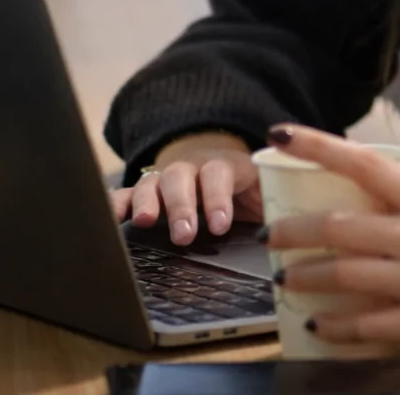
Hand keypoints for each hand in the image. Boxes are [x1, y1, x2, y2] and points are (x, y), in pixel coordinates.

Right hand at [108, 132, 261, 244]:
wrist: (229, 170)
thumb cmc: (252, 192)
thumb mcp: (268, 194)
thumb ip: (274, 204)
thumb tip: (289, 232)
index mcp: (229, 166)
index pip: (220, 174)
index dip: (218, 198)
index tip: (220, 224)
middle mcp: (194, 168)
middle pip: (182, 178)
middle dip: (182, 205)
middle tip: (184, 233)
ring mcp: (168, 178)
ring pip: (154, 182)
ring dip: (149, 202)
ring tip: (146, 222)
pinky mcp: (146, 192)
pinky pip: (127, 193)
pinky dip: (118, 203)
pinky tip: (110, 218)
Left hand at [262, 124, 399, 346]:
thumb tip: (388, 184)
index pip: (364, 163)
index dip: (319, 146)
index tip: (282, 134)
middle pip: (339, 227)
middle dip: (294, 229)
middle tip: (269, 234)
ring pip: (341, 275)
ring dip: (303, 276)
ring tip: (284, 278)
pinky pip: (363, 325)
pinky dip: (333, 325)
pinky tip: (315, 324)